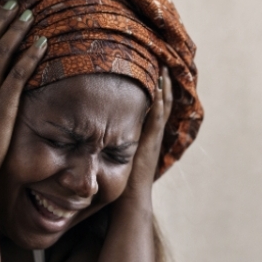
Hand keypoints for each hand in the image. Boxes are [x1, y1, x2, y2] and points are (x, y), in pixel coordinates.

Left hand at [119, 67, 172, 203]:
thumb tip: (96, 127)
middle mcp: (153, 135)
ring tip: (163, 66)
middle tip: (164, 60)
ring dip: (164, 87)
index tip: (154, 70)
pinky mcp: (150, 143)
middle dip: (164, 82)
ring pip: (162, 107)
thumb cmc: (121, 183)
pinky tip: (157, 86)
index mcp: (147, 137)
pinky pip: (156, 118)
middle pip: (163, 103)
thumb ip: (110, 142)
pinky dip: (158, 102)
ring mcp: (153, 138)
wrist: (131, 201)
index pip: (154, 108)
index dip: (157, 90)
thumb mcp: (116, 156)